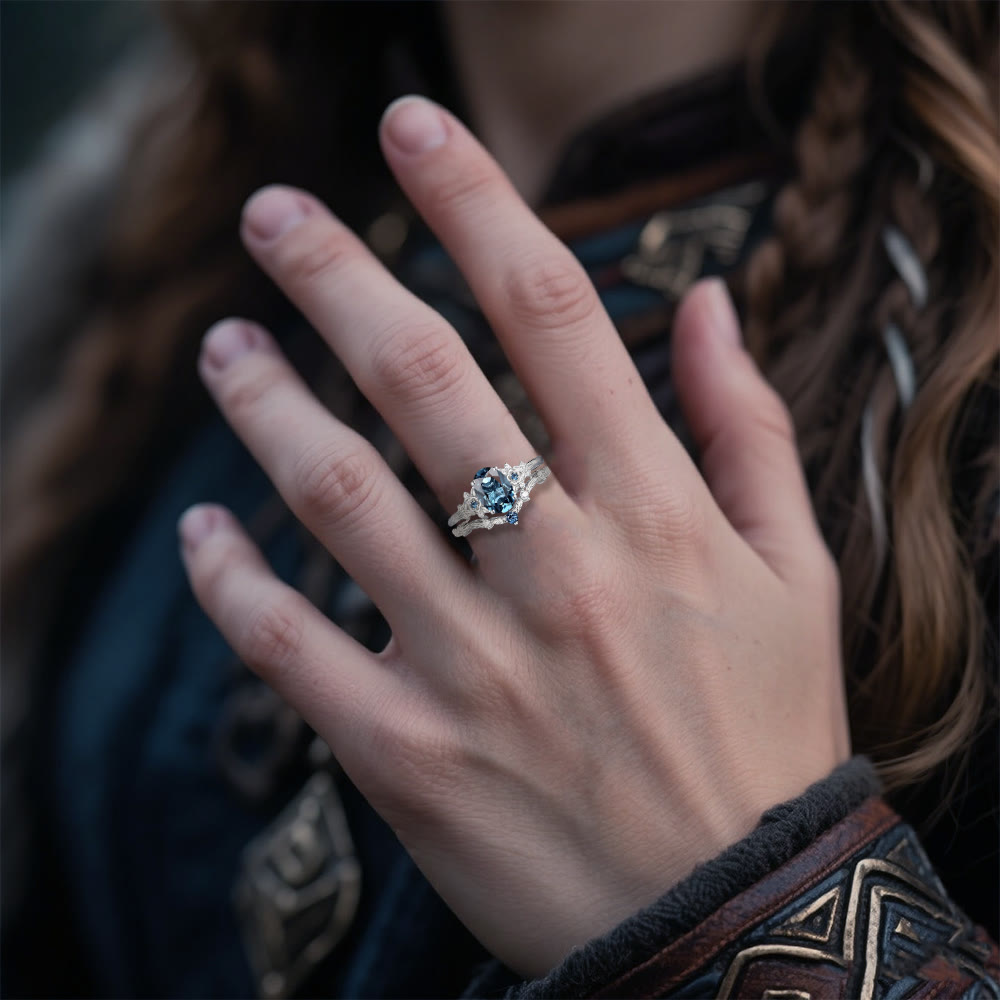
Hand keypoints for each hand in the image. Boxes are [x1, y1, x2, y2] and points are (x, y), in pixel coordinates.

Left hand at [179, 95, 850, 978]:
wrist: (734, 920)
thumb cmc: (767, 734)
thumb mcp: (797, 573)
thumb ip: (748, 427)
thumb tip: (710, 302)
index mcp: (654, 513)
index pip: (554, 312)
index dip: (477, 201)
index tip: (415, 128)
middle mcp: (557, 570)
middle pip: (423, 380)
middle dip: (338, 274)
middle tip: (273, 215)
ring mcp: (474, 665)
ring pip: (336, 497)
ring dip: (264, 406)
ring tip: (223, 349)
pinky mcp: (408, 755)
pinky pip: (289, 648)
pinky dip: (231, 583)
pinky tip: (200, 532)